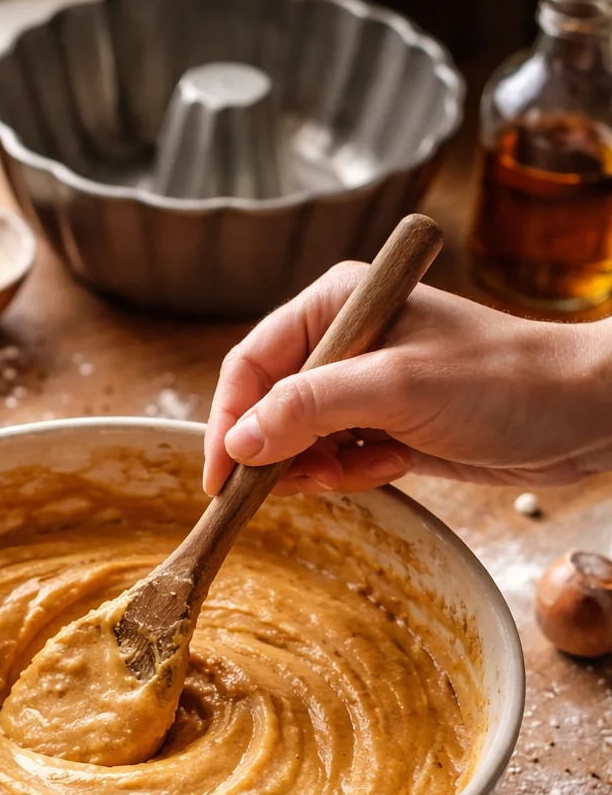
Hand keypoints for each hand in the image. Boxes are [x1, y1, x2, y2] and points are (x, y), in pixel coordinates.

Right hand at [203, 266, 611, 497]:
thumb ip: (309, 409)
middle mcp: (345, 342)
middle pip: (269, 406)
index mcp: (337, 305)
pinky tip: (383, 469)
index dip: (227, 421)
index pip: (251, 364)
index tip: (219, 477)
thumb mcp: (396, 388)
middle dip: (271, 451)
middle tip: (276, 490)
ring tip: (348, 474)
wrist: (583, 413)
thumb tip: (237, 444)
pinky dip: (348, 475)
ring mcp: (367, 387)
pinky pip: (338, 459)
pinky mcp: (389, 427)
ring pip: (299, 439)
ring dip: (313, 468)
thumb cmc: (500, 380)